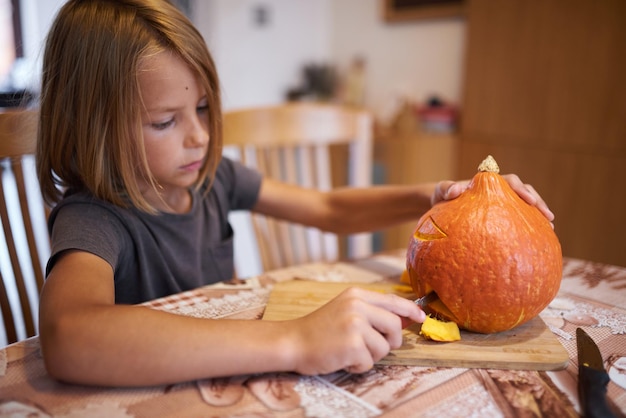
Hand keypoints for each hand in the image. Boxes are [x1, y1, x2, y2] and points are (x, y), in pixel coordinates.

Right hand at [287, 288, 424, 374]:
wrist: (292, 341)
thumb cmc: (318, 329)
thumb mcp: (344, 310)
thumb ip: (371, 312)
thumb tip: (403, 320)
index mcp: (356, 295)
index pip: (392, 301)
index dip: (410, 311)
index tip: (421, 317)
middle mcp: (357, 306)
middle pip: (394, 326)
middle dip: (390, 341)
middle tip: (372, 347)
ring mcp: (355, 325)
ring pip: (384, 347)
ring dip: (370, 355)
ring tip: (349, 351)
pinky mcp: (352, 345)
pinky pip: (369, 362)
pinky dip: (358, 366)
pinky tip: (342, 359)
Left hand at [431, 174, 554, 223]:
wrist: (441, 206)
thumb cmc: (441, 196)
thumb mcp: (441, 191)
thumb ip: (446, 188)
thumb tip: (455, 191)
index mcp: (489, 183)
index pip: (510, 181)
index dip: (521, 190)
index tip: (529, 200)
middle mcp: (499, 192)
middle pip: (524, 192)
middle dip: (538, 202)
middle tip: (548, 216)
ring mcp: (502, 204)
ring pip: (525, 207)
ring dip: (538, 215)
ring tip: (550, 229)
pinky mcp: (502, 217)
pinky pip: (518, 220)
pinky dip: (528, 227)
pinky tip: (537, 241)